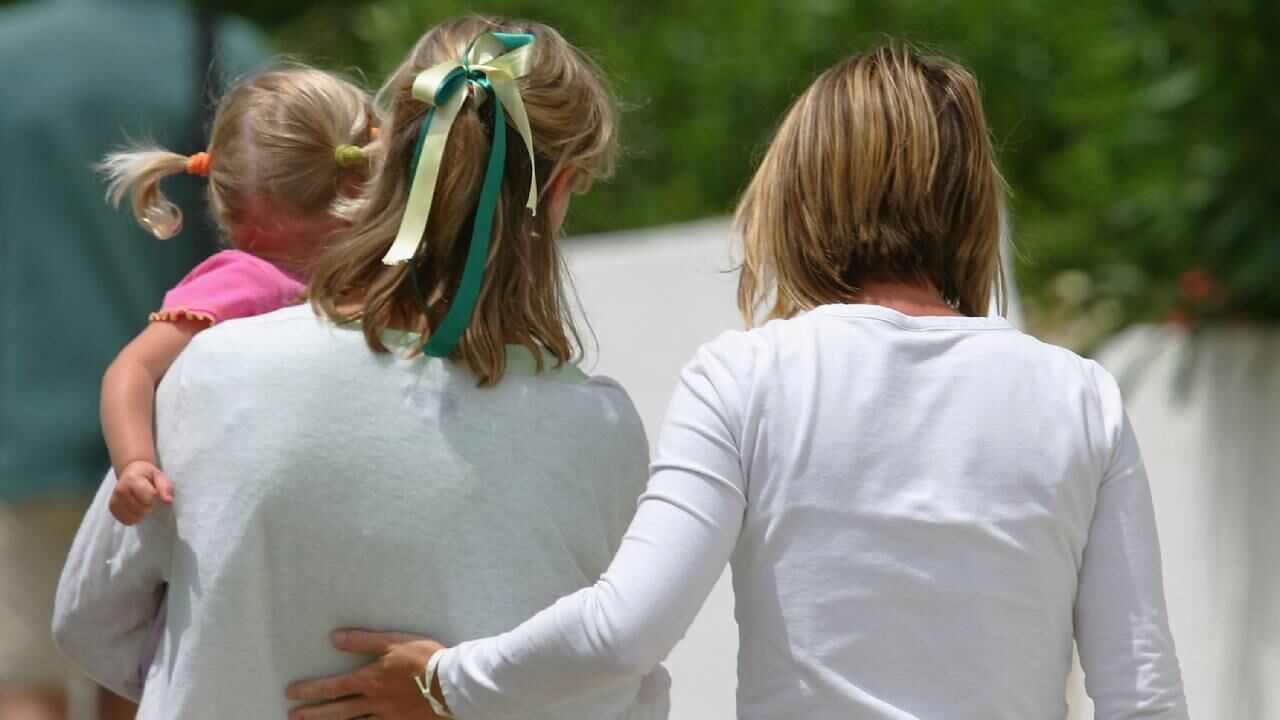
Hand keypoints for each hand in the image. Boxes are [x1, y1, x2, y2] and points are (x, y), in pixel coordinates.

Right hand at [109, 460, 173, 524]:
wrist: (130, 473)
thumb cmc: (147, 475)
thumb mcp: (159, 476)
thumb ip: (165, 488)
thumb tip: (169, 502)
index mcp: (132, 479)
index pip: (149, 498)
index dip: (155, 497)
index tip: (154, 490)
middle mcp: (120, 490)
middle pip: (142, 509)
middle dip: (149, 505)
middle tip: (147, 496)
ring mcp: (114, 500)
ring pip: (135, 517)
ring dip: (143, 512)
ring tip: (141, 501)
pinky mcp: (112, 509)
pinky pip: (127, 521)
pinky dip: (135, 517)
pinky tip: (135, 508)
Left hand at [286, 630, 448, 719]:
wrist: (450, 682)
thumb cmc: (423, 658)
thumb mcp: (393, 642)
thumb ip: (363, 641)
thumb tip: (336, 637)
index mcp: (370, 680)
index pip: (333, 686)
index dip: (310, 690)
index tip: (291, 692)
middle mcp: (373, 701)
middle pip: (337, 710)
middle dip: (313, 713)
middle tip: (293, 715)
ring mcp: (387, 715)